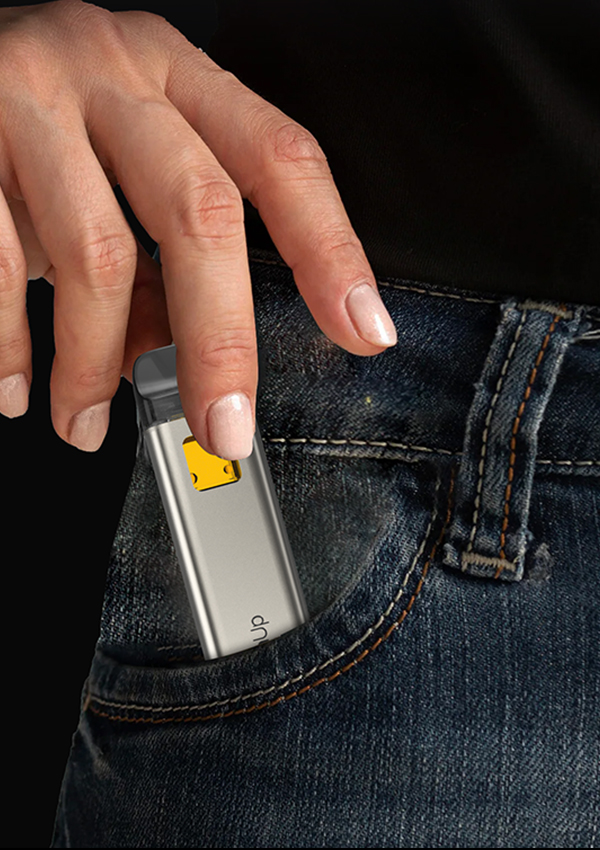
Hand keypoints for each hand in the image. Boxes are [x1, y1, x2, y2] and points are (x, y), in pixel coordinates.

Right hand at [0, 0, 396, 458]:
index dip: (330, 250)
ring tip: (84, 420)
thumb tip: (183, 355)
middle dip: (220, 341)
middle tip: (222, 424)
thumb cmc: (48, 122)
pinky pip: (1, 266)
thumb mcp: (123, 168)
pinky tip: (19, 384)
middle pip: (201, 213)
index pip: (281, 159)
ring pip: (97, 254)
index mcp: (178, 77)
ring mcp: (33, 97)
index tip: (364, 331)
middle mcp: (114, 73)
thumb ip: (161, 256)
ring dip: (93, 363)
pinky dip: (11, 344)